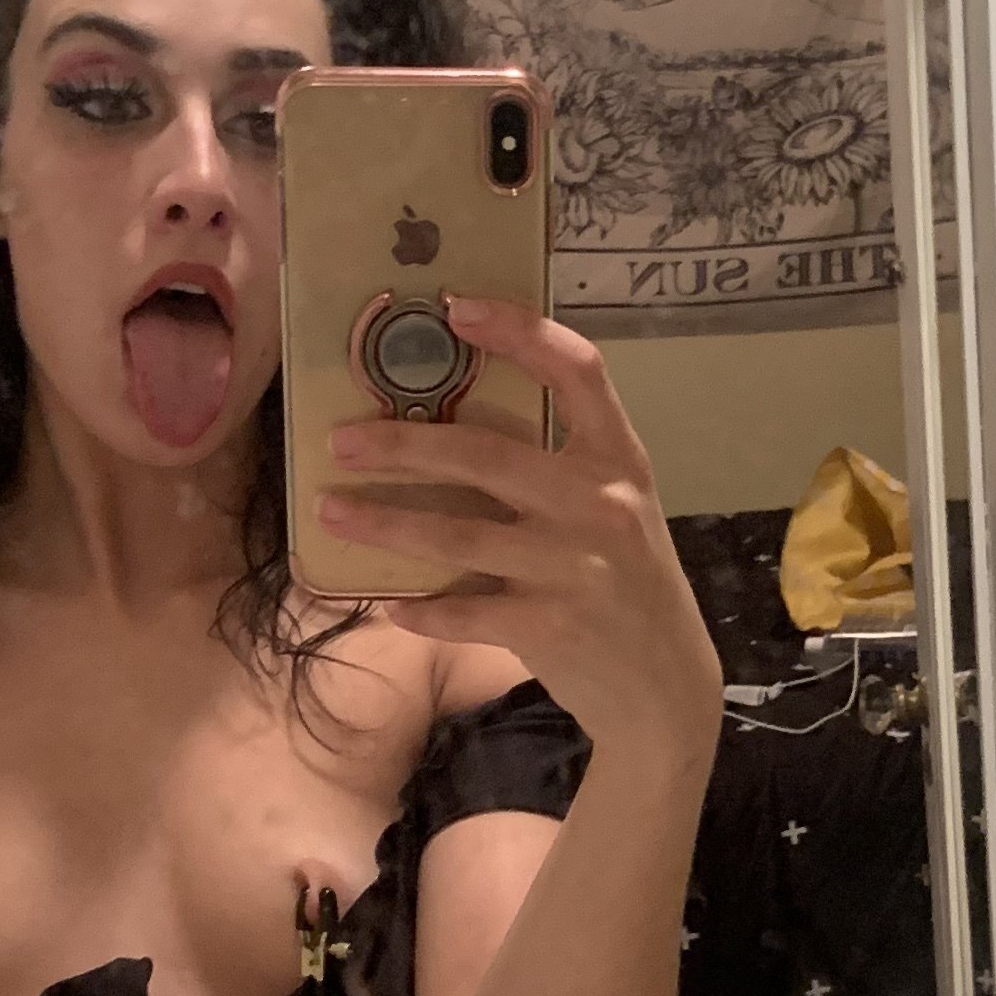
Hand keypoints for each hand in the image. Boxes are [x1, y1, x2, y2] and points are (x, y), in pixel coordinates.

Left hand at [323, 299, 720, 767]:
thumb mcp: (615, 512)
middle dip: (403, 443)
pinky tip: (386, 604)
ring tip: (329, 511)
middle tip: (340, 440)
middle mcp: (601, 503)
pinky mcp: (550, 626)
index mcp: (620, 460)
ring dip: (382, 523)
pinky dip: (418, 609)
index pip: (579, 371)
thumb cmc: (626, 585)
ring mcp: (575, 566)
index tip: (456, 307)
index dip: (519, 331)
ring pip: (456, 533)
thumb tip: (447, 430)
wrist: (665, 688)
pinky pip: (462, 610)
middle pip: (486, 452)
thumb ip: (558, 469)